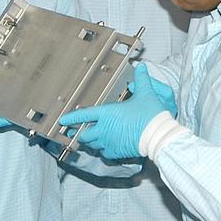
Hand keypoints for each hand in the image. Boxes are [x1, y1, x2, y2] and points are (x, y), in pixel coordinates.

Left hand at [58, 64, 172, 158]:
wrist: (158, 135)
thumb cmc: (150, 114)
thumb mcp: (146, 93)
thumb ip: (142, 80)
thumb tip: (141, 66)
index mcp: (108, 113)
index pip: (84, 115)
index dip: (72, 117)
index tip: (62, 121)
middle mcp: (105, 129)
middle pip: (84, 134)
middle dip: (79, 133)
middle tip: (75, 132)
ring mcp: (109, 142)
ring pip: (92, 145)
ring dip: (90, 142)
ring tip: (90, 140)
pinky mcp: (116, 152)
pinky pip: (104, 153)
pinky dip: (103, 151)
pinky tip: (106, 148)